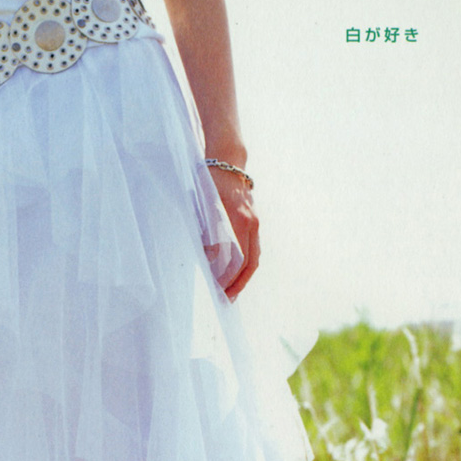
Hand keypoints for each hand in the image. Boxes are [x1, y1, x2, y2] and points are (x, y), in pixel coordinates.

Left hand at [208, 167, 259, 301]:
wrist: (229, 161)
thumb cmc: (211, 182)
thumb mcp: (205, 206)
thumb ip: (208, 232)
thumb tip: (210, 258)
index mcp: (239, 220)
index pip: (238, 258)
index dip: (229, 276)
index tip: (218, 289)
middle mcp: (252, 223)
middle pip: (250, 263)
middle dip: (239, 283)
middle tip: (227, 299)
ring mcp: (255, 223)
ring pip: (254, 257)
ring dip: (244, 277)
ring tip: (233, 292)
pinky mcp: (254, 222)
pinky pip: (253, 249)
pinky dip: (246, 265)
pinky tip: (236, 274)